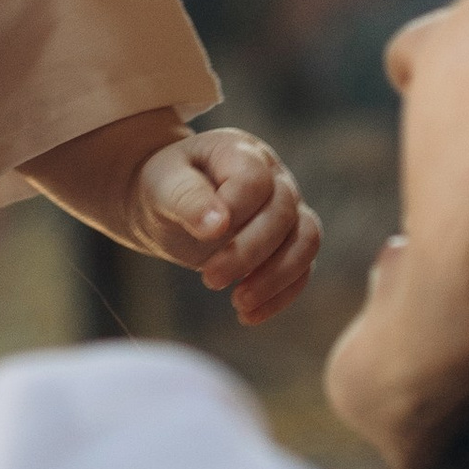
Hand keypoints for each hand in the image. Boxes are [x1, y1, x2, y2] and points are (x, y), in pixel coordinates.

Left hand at [130, 128, 320, 325]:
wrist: (168, 206)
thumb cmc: (164, 189)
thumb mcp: (162, 186)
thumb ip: (186, 198)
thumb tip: (217, 224)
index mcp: (241, 152)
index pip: (254, 180)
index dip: (235, 210)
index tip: (203, 234)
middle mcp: (274, 176)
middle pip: (283, 213)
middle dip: (248, 252)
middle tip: (210, 279)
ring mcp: (288, 209)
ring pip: (306, 241)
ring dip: (276, 277)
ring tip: (238, 304)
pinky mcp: (289, 242)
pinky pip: (303, 269)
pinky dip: (281, 296)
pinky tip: (248, 316)